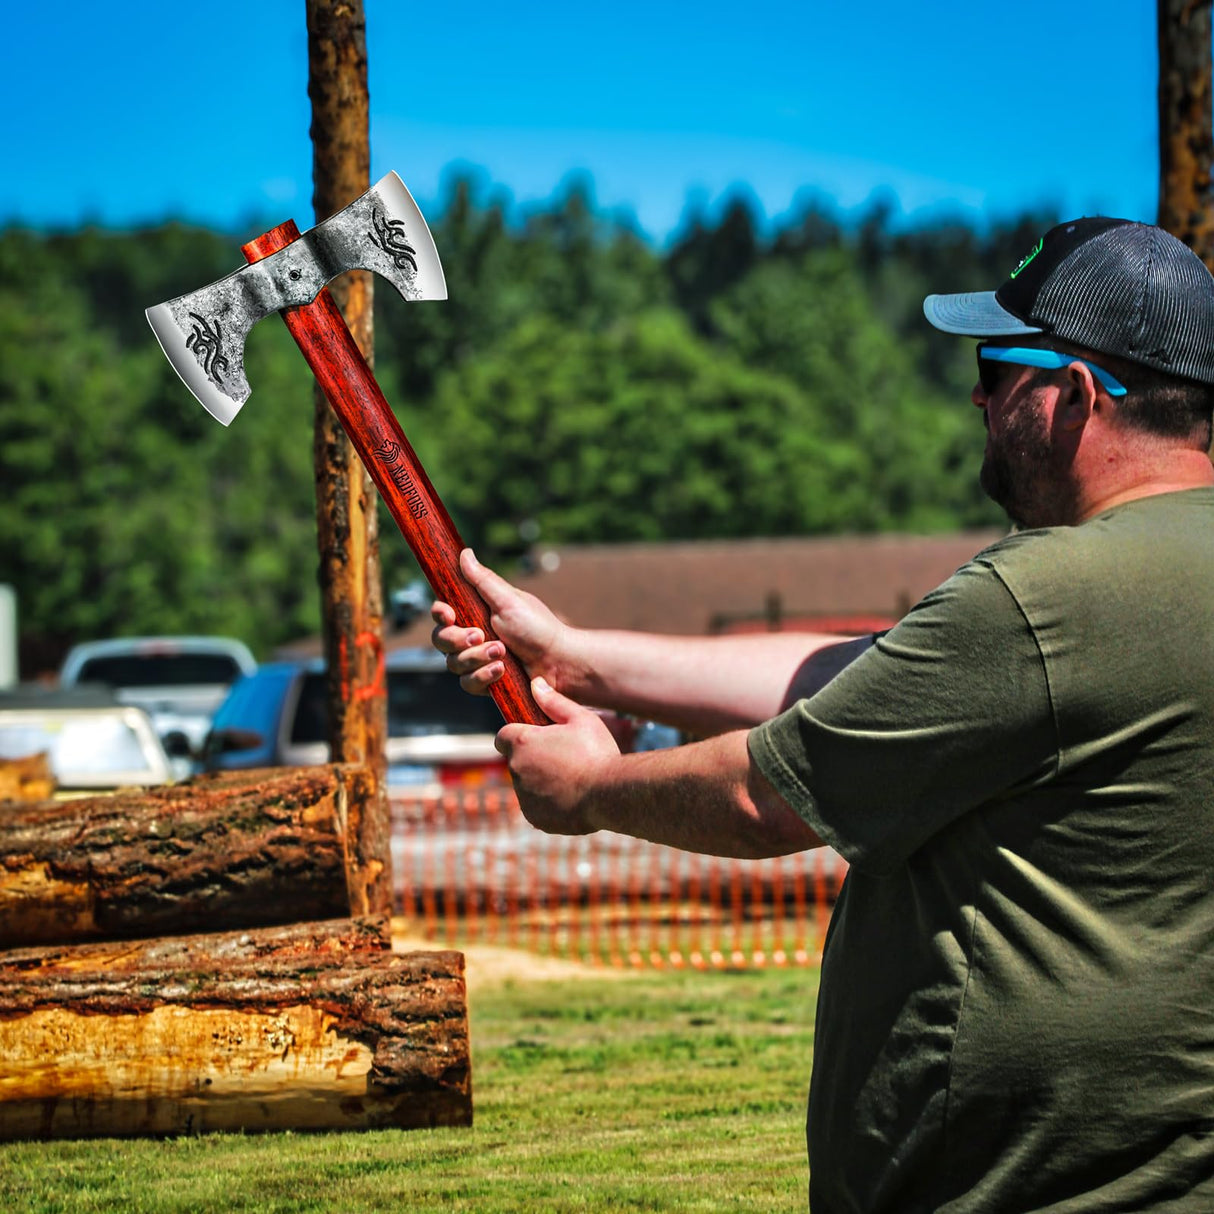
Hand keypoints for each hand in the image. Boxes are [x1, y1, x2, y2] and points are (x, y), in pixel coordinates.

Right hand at [431, 549, 567, 696]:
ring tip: (501, 653)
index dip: (440, 614)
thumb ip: (482, 580)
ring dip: (476, 657)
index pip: (442, 613)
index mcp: (475, 613)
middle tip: (480, 635)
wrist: (558, 661)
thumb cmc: (538, 627)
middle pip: (441, 640)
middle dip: (458, 639)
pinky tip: (501, 671)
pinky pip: (468, 683)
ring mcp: (478, 660)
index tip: (449, 615)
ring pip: (453, 664)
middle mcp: (473, 636)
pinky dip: (483, 676)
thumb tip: (464, 552)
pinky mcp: (485, 681)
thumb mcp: (508, 600)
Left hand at [495, 677, 617, 834]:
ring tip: (572, 778)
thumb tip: (535, 683)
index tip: (535, 738)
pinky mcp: (534, 817)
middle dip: (532, 758)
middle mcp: (517, 770)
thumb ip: (553, 702)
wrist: (610, 795)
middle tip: (562, 757)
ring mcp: (524, 796)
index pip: (503, 736)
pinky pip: (536, 807)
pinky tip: (571, 797)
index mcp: (522, 743)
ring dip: (540, 781)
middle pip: (516, 761)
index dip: (517, 736)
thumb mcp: (580, 719)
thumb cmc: (597, 752)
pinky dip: (548, 803)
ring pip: (526, 785)